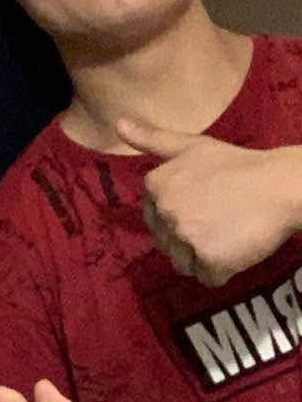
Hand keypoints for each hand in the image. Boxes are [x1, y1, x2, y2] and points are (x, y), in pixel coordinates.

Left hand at [118, 119, 301, 286]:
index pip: (154, 219)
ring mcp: (185, 236)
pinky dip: (223, 270)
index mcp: (155, 186)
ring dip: (203, 257)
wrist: (282, 186)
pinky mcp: (208, 259)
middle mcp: (164, 211)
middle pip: (167, 243)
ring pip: (183, 263)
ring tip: (229, 234)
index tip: (204, 207)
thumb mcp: (193, 146)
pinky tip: (237, 248)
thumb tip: (118, 124)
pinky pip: (207, 278)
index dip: (180, 218)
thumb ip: (153, 139)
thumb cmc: (240, 165)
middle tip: (221, 220)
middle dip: (190, 238)